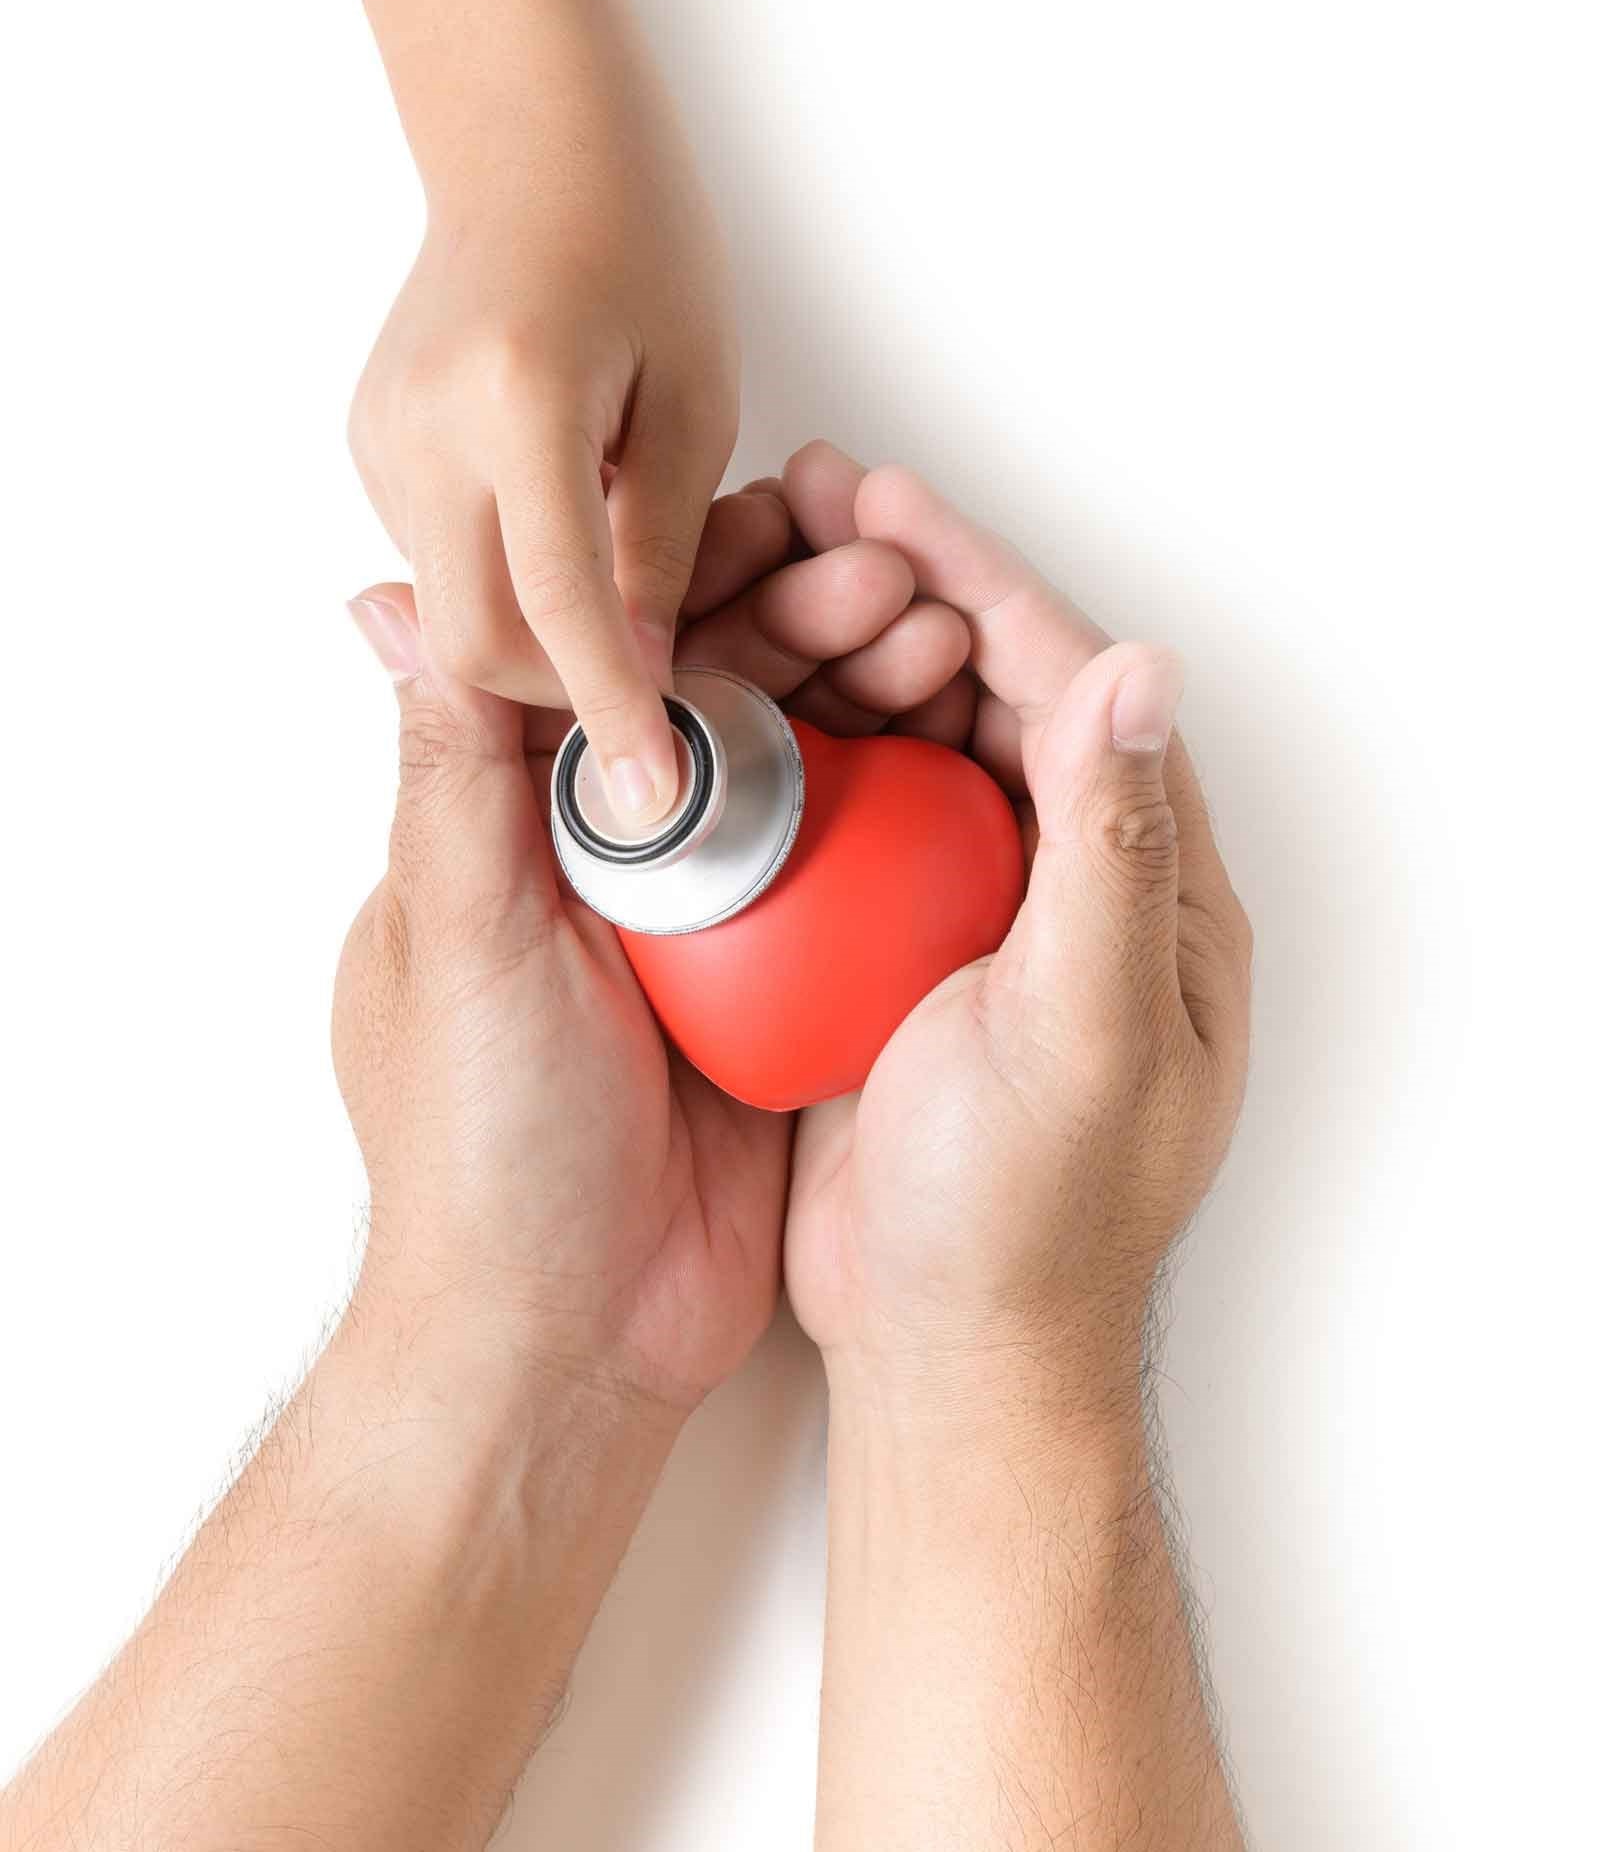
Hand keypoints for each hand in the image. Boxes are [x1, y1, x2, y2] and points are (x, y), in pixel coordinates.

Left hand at [332, 487, 972, 1421]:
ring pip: (804, 774)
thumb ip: (454, 771)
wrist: (572, 1337)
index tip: (795, 520)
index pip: (617, 659)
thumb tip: (401, 599)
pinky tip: (965, 756)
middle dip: (813, 624)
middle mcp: (621, 862)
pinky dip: (904, 812)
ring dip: (872, 700)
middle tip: (900, 579)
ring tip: (946, 638)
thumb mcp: (457, 940)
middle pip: (729, 702)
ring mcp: (711, 927)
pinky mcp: (783, 990)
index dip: (705, 580)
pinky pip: (852, 877)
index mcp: (524, 828)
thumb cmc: (485, 1152)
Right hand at [348, 0, 735, 829]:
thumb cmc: (642, 257)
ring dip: (541, 640)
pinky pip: (441, 564)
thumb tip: (641, 678)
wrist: (533, 155)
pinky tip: (562, 537)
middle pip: (476, 640)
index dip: (613, 712)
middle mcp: (423, 425)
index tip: (653, 799)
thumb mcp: (694, 410)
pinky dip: (508, 586)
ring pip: (454, 614)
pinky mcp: (368, 444)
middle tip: (654, 693)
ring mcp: (380, 436)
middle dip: (566, 694)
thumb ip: (662, 551)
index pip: (561, 603)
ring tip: (624, 600)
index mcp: (519, 401)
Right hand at [772, 446, 1254, 1414]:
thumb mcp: (1083, 1028)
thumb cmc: (1029, 1215)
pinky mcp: (906, 961)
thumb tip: (1142, 672)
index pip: (1072, 692)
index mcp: (1149, 889)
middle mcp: (1074, 888)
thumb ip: (1113, 852)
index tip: (891, 503)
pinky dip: (807, 750)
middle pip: (995, 693)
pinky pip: (859, 821)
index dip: (984, 583)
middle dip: (910, 587)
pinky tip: (741, 705)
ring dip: (849, 653)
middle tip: (812, 498)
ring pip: (920, 745)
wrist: (951, 1350)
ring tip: (764, 569)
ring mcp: (984, 921)